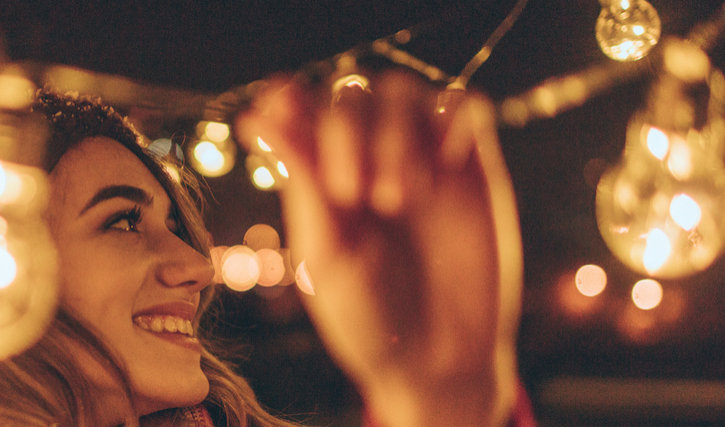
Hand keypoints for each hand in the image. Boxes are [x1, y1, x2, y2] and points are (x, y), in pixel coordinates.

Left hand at [237, 70, 522, 426]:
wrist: (437, 361)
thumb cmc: (367, 317)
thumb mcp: (328, 252)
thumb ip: (302, 178)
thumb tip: (255, 116)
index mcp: (317, 176)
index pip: (299, 106)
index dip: (290, 97)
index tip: (284, 105)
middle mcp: (366, 156)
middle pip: (352, 92)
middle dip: (347, 131)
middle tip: (354, 195)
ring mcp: (419, 156)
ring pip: (405, 91)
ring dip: (397, 132)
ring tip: (399, 199)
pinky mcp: (469, 164)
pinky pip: (466, 106)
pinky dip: (454, 119)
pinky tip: (445, 168)